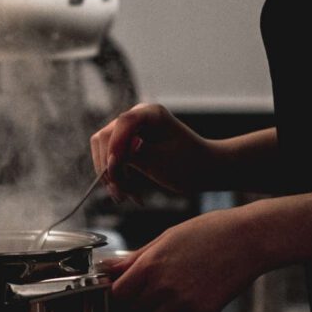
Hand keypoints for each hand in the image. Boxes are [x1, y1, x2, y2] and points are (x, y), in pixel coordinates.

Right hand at [90, 103, 220, 202]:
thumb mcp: (162, 161)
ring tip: (125, 198)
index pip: (122, 124)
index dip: (114, 147)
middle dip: (110, 168)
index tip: (115, 171)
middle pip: (107, 138)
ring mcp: (132, 130)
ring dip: (112, 176)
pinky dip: (118, 177)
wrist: (205, 169)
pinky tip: (129, 194)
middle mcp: (138, 117)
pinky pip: (113, 159)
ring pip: (106, 151)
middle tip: (120, 195)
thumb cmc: (191, 164)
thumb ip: (134, 156)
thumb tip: (110, 156)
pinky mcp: (129, 144)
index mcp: (151, 113)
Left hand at [110, 206, 263, 311]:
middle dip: (144, 300)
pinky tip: (194, 297)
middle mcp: (163, 286)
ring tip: (181, 287)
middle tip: (161, 284)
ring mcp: (183, 303)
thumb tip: (110, 267)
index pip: (119, 294)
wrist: (248, 239)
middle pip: (137, 309)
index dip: (123, 292)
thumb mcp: (168, 237)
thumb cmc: (210, 231)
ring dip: (164, 310)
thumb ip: (137, 257)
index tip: (129, 288)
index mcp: (151, 264)